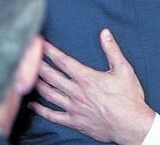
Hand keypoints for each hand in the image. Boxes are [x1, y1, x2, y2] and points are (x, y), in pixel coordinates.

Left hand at [30, 29, 155, 144]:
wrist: (130, 125)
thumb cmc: (129, 98)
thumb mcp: (124, 69)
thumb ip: (112, 50)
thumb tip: (105, 33)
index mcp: (87, 78)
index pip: (64, 62)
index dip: (51, 52)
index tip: (41, 45)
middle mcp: (77, 93)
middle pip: (52, 77)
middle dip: (39, 66)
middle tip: (29, 58)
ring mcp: (74, 108)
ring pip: (50, 94)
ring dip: (39, 85)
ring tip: (29, 76)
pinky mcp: (75, 121)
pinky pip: (53, 116)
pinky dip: (41, 110)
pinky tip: (34, 105)